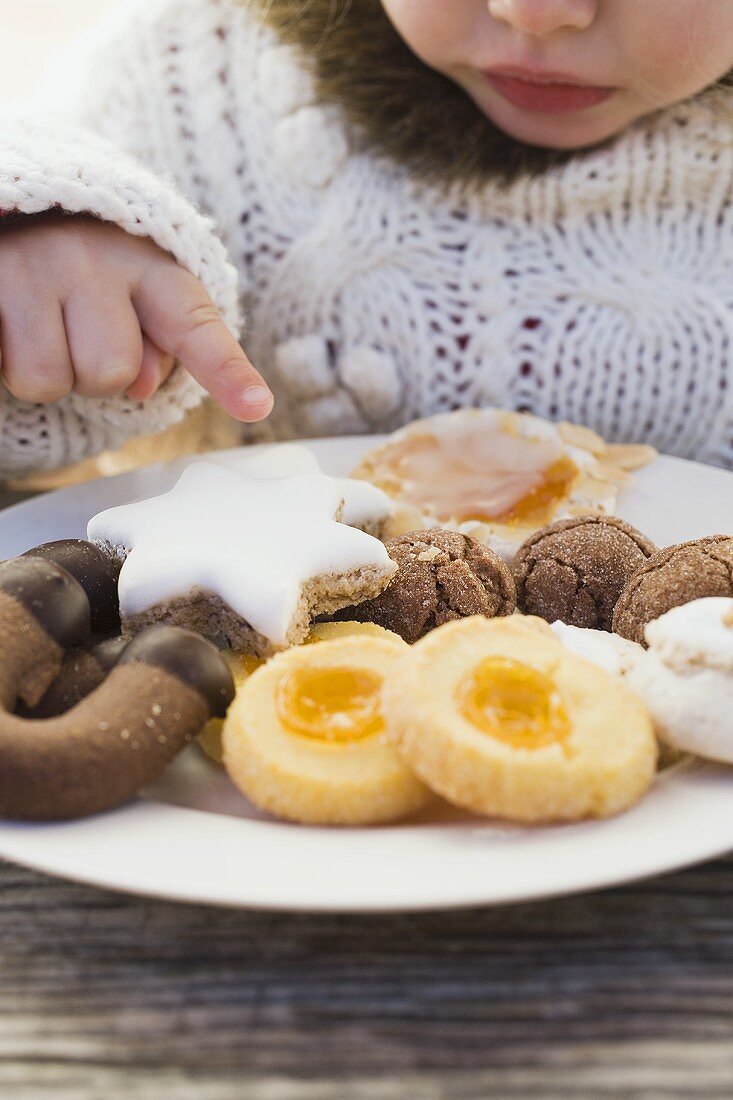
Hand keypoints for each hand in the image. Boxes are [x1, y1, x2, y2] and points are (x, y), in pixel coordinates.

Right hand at [0, 212, 272, 418]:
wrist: (16, 218)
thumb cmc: (84, 277)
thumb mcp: (134, 302)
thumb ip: (158, 347)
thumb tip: (143, 384)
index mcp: (148, 268)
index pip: (193, 324)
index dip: (227, 370)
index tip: (257, 405)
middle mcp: (91, 259)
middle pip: (111, 374)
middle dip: (95, 376)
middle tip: (76, 336)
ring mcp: (29, 268)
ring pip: (48, 381)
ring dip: (43, 374)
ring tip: (37, 328)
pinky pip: (1, 367)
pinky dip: (3, 363)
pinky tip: (9, 327)